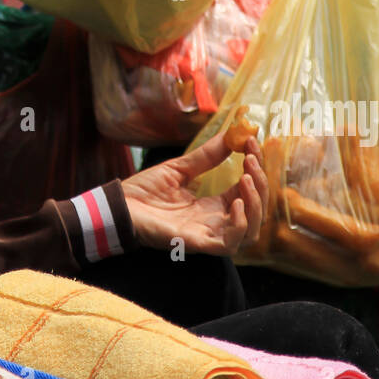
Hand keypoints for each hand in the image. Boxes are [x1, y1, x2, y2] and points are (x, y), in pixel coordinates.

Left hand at [121, 132, 268, 256]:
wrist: (117, 206)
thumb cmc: (143, 192)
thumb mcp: (179, 168)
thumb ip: (206, 156)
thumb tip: (231, 134)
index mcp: (212, 206)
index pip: (247, 190)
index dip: (255, 168)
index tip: (252, 142)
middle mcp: (214, 222)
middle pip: (255, 212)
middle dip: (261, 184)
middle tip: (252, 159)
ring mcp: (207, 235)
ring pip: (250, 232)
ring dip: (256, 204)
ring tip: (247, 178)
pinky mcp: (196, 243)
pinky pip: (229, 244)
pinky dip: (239, 224)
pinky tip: (236, 202)